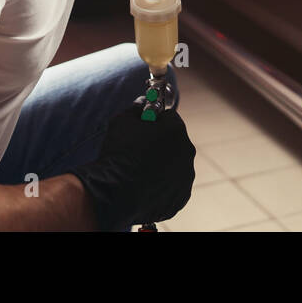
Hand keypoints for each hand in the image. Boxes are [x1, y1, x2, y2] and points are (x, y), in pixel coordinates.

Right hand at [69, 104, 195, 230]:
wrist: (114, 194)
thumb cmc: (118, 154)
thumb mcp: (122, 121)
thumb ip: (135, 109)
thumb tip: (141, 104)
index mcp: (176, 130)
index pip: (170, 117)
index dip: (155, 121)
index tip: (145, 127)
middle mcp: (187, 153)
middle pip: (176, 142)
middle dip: (161, 143)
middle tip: (140, 150)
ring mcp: (186, 178)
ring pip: (176, 165)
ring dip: (163, 166)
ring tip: (140, 172)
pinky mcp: (181, 198)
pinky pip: (173, 187)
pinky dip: (163, 186)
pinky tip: (145, 187)